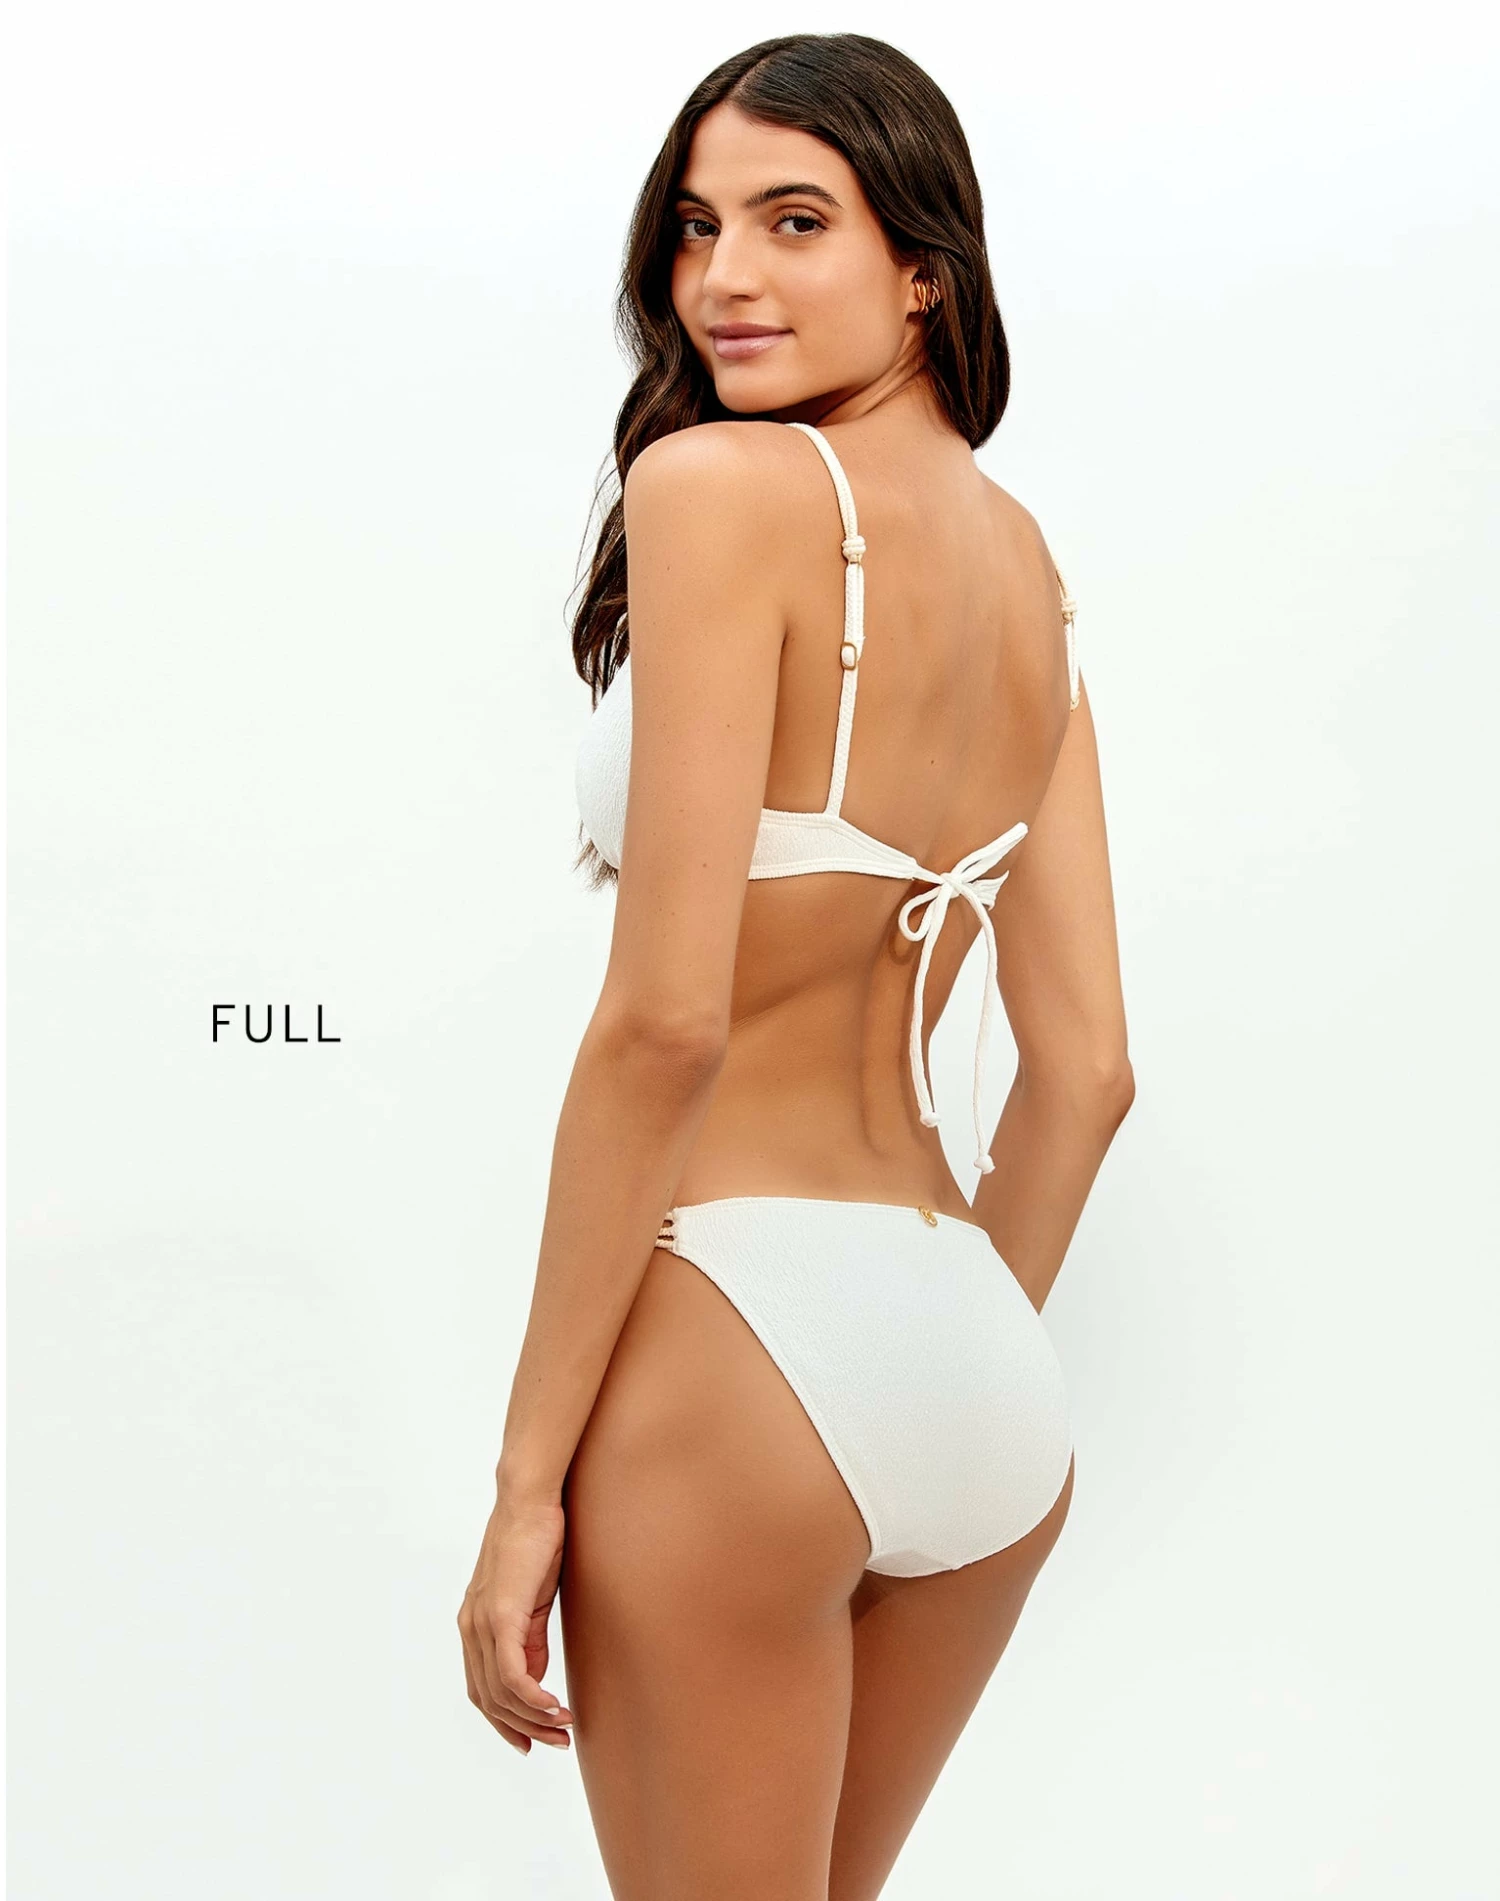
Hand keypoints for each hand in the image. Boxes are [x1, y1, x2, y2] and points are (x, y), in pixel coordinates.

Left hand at [457, 1491, 574, 1755]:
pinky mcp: (499, 1616)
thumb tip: (533, 1678)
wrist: (530, 1502)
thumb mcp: (531, 1600)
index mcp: (474, 1626)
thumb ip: (528, 1640)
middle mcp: (470, 1629)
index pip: (482, 1690)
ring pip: (500, 1693)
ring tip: (564, 1727)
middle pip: (489, 1700)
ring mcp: (482, 1623)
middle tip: (558, 1742)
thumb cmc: (535, 1543)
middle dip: (523, 1729)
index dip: (505, 1722)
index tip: (533, 1740)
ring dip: (533, 1718)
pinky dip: (531, 1698)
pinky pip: (511, 1674)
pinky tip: (553, 1706)